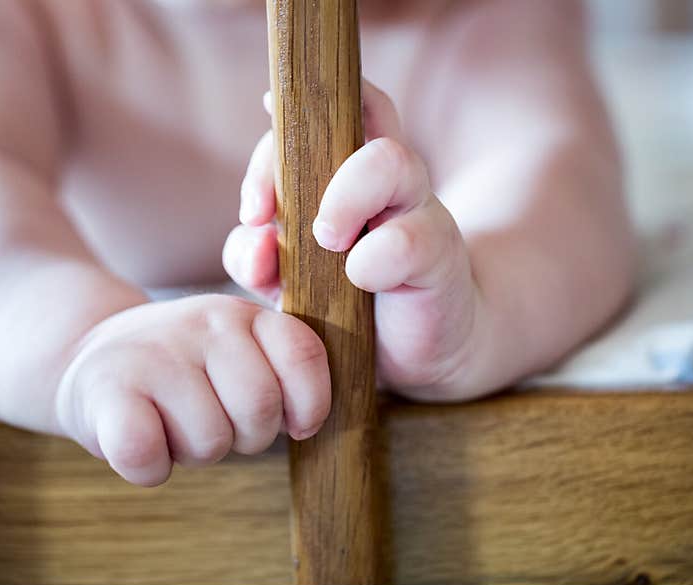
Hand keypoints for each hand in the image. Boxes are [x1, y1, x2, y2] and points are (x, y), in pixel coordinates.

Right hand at [54, 295, 329, 485]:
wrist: (93, 358)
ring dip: (195, 453)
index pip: (303, 354)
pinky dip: (151, 467)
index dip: (309, 404)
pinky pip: (148, 455)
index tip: (293, 424)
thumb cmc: (186, 372)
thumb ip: (284, 371)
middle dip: (247, 438)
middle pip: (260, 408)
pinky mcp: (106, 389)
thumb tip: (307, 421)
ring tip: (174, 424)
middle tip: (218, 424)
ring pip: (209, 441)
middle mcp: (203, 323)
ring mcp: (153, 353)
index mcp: (244, 315)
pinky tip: (144, 442)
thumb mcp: (239, 352)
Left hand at [224, 81, 481, 398]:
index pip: (310, 123)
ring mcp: (418, 209)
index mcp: (342, 176)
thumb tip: (257, 241)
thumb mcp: (284, 283)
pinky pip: (409, 239)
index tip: (253, 209)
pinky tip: (363, 281)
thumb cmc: (346, 309)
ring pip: (389, 160)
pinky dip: (375, 260)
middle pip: (344, 122)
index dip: (271, 146)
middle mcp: (384, 181)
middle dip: (287, 161)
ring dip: (344, 198)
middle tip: (265, 219)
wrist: (412, 355)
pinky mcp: (440, 253)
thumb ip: (254, 260)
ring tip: (327, 242)